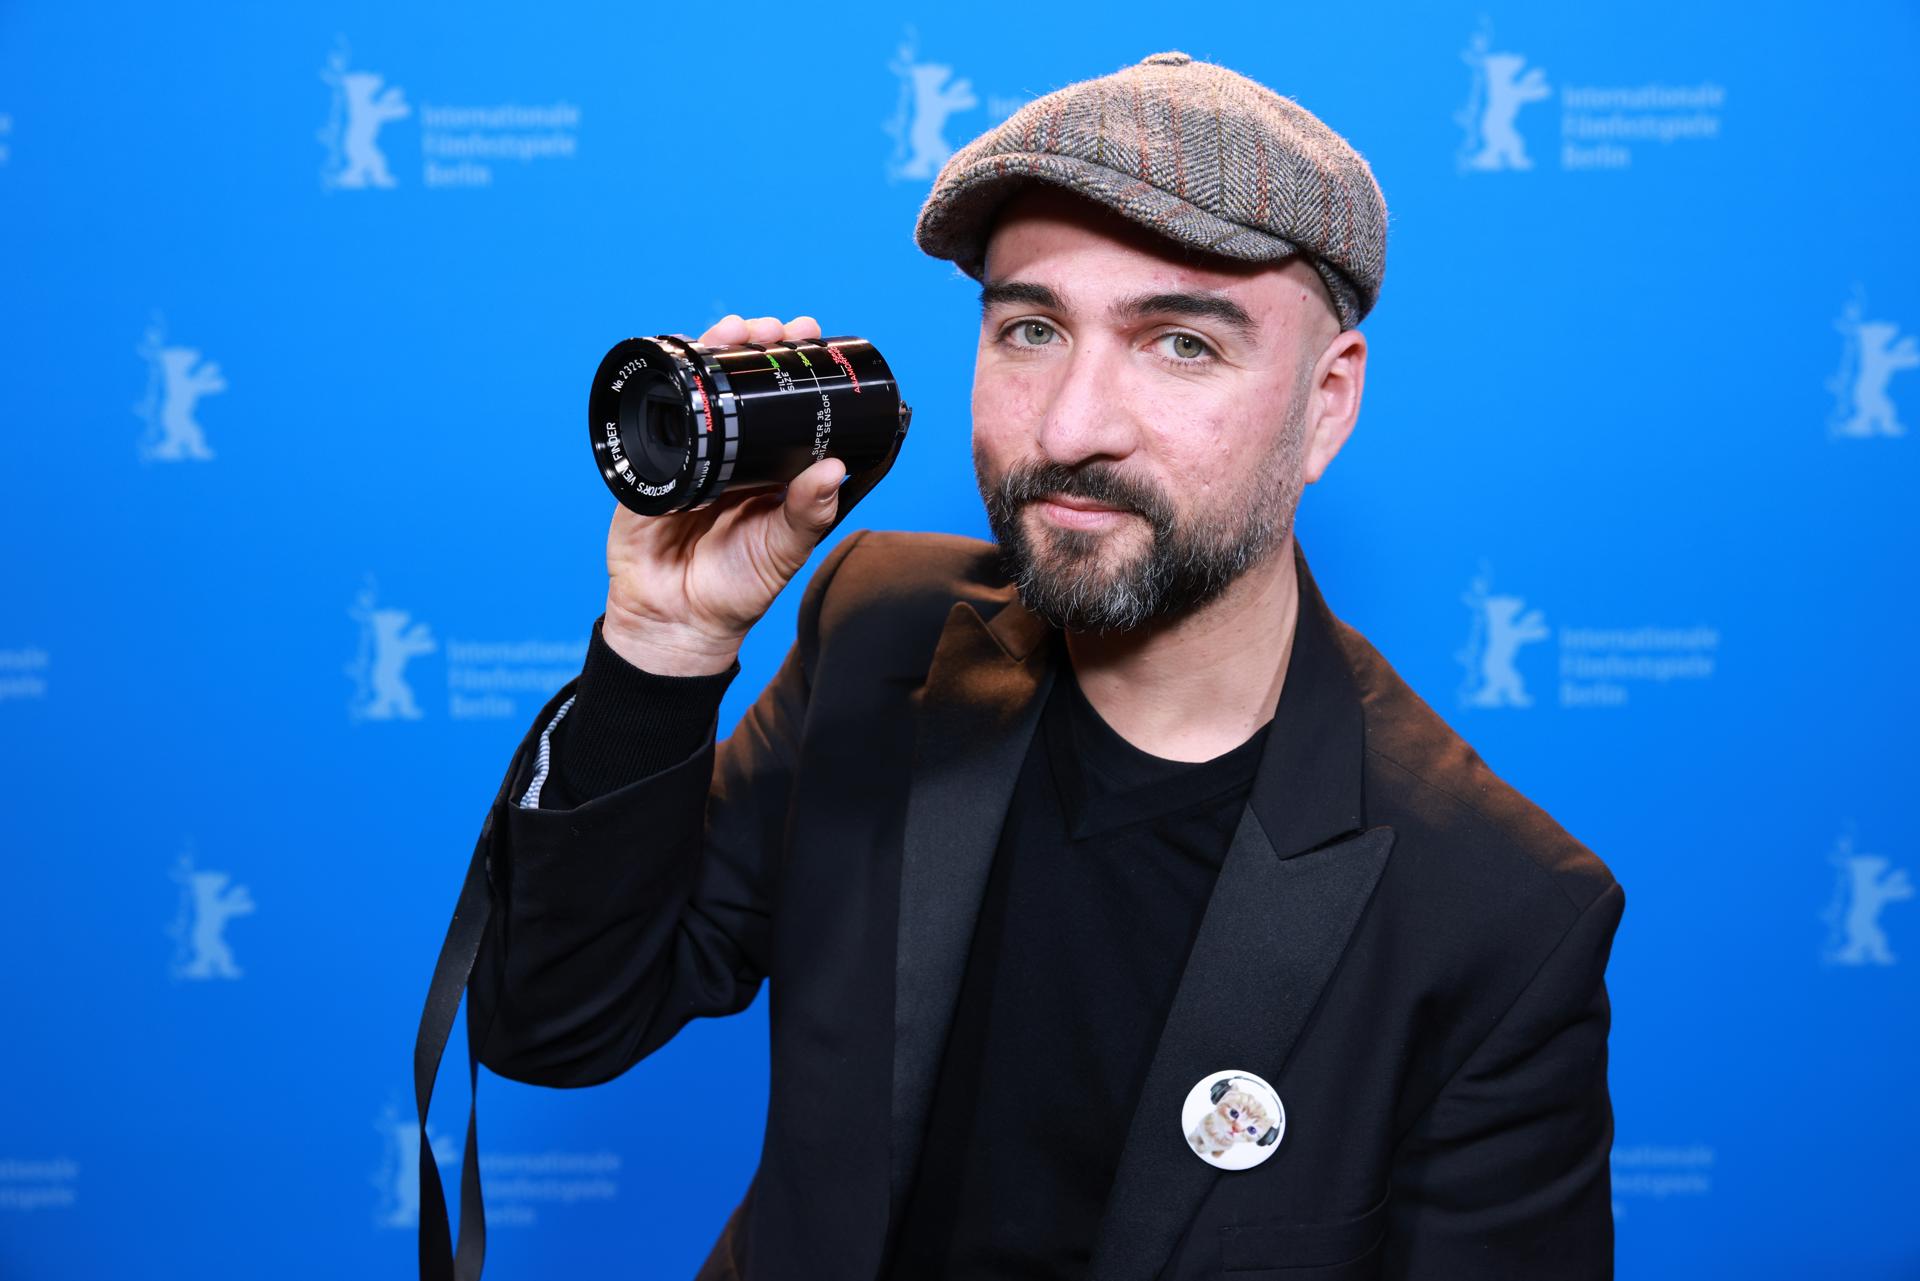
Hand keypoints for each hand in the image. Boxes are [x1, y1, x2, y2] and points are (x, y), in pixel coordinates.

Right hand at [601, 313, 844, 674]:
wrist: (674, 618)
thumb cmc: (738, 588)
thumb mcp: (785, 550)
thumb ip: (809, 513)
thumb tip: (835, 468)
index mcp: (777, 468)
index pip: (795, 406)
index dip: (805, 370)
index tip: (818, 341)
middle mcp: (740, 451)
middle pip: (752, 383)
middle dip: (765, 345)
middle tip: (783, 329)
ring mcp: (697, 449)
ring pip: (710, 385)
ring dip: (724, 348)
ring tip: (741, 329)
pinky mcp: (657, 457)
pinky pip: (664, 409)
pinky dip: (676, 374)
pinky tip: (690, 349)